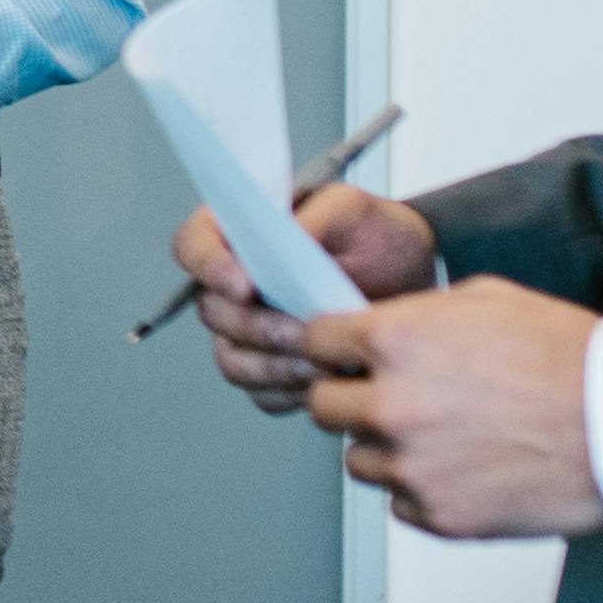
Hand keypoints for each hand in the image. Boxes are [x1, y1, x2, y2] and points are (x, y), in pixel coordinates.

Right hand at [175, 184, 437, 414]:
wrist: (410, 282)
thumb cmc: (375, 235)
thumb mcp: (355, 209)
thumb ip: (320, 212)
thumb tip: (289, 234)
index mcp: (237, 233)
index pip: (192, 245)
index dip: (208, 267)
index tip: (246, 286)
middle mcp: (233, 284)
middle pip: (212, 312)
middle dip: (256, 327)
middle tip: (301, 331)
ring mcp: (247, 332)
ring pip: (233, 361)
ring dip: (275, 367)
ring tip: (324, 361)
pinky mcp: (271, 370)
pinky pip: (263, 393)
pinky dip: (293, 391)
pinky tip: (326, 378)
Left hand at [299, 277, 602, 539]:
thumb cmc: (569, 360)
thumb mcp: (486, 299)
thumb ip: (417, 315)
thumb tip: (378, 326)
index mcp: (396, 341)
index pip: (315, 342)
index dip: (333, 347)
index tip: (344, 354)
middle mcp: (393, 405)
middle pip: (322, 407)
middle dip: (349, 398)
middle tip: (389, 395)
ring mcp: (412, 467)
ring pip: (358, 460)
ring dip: (386, 447)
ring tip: (444, 433)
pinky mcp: (439, 516)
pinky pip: (401, 502)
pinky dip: (422, 488)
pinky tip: (466, 466)